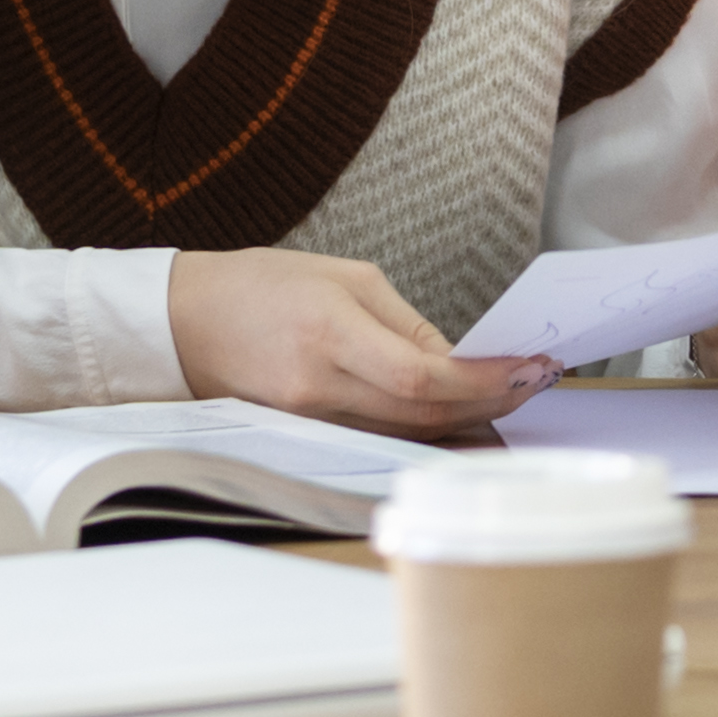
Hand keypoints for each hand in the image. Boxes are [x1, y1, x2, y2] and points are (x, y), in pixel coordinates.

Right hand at [168, 249, 543, 440]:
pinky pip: (378, 438)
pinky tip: (456, 414)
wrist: (181, 323)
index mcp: (330, 331)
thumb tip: (460, 362)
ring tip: (510, 395)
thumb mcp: (344, 278)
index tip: (531, 368)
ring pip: (406, 433)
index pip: (423, 378)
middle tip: (536, 382)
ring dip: (465, 419)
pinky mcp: (303, 435)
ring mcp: (308, 418)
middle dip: (490, 401)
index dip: (485, 381)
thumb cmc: (262, 285)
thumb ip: (405, 325)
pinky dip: (422, 428)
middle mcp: (318, 386)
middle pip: (423, 414)